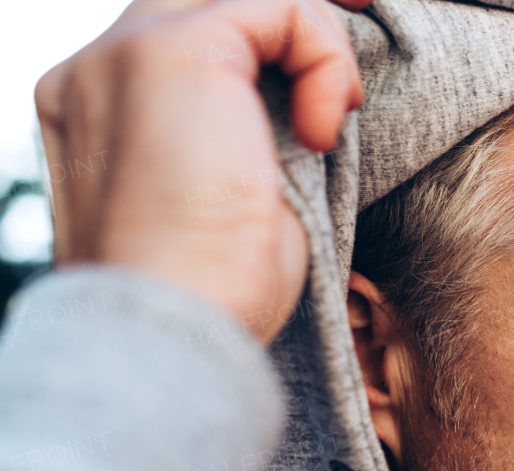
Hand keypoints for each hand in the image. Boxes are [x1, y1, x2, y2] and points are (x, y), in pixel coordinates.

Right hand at [34, 0, 370, 344]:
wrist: (175, 325)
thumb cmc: (212, 295)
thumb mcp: (232, 200)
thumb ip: (245, 136)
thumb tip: (307, 111)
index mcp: (98, 108)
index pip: (187, 31)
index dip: (271, 43)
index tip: (331, 93)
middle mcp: (98, 68)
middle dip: (295, 27)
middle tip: (344, 92)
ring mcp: (127, 52)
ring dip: (314, 49)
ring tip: (327, 130)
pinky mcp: (176, 51)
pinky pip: (279, 7)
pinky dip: (323, 59)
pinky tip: (324, 130)